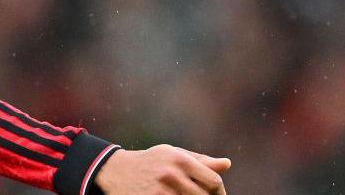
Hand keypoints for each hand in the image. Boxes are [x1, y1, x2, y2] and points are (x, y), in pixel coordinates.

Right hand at [94, 145, 230, 194]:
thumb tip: (227, 164)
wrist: (117, 171)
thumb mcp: (172, 154)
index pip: (213, 181)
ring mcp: (161, 191)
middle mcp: (171, 173)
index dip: (219, 192)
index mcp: (179, 159)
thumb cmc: (150, 161)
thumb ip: (200, 161)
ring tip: (185, 194)